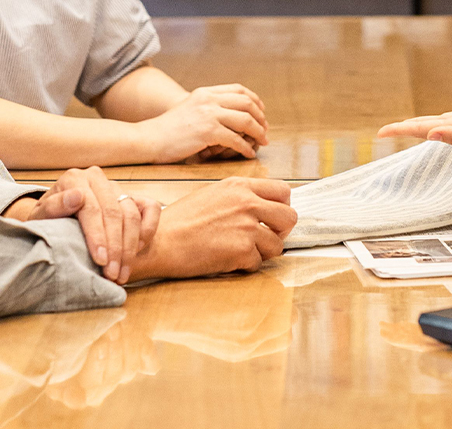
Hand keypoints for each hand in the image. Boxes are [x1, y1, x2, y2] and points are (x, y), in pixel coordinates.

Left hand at [3, 167, 160, 284]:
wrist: (56, 220)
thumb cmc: (47, 222)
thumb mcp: (40, 218)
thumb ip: (53, 207)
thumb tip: (77, 197)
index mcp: (74, 178)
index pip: (92, 208)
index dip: (97, 236)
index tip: (100, 260)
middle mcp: (97, 179)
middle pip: (115, 213)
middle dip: (116, 248)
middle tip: (113, 274)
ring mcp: (116, 187)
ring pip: (132, 215)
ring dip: (130, 248)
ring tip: (122, 273)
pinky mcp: (132, 195)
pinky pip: (150, 208)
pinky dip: (147, 230)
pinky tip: (136, 251)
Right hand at [126, 177, 296, 279]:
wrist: (161, 241)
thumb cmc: (180, 221)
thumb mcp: (212, 194)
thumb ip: (239, 196)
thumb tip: (260, 205)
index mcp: (239, 186)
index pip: (283, 191)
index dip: (282, 207)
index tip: (274, 218)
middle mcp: (247, 202)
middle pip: (290, 216)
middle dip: (281, 231)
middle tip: (267, 237)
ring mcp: (247, 226)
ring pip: (278, 245)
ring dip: (263, 252)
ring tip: (242, 251)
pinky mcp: (242, 250)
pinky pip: (258, 263)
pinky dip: (246, 266)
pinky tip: (228, 260)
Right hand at [140, 84, 269, 162]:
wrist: (149, 138)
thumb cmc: (167, 129)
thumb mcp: (189, 108)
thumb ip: (208, 108)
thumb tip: (229, 115)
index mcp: (205, 92)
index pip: (239, 90)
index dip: (255, 101)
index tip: (261, 112)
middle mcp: (208, 100)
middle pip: (247, 103)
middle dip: (261, 117)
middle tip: (265, 130)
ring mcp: (208, 114)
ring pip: (245, 120)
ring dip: (258, 133)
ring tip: (262, 142)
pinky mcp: (207, 132)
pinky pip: (235, 140)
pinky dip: (245, 148)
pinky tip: (248, 154)